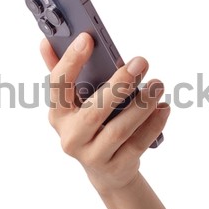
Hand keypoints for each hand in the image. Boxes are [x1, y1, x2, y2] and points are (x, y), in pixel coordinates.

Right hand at [40, 33, 169, 194]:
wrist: (107, 170)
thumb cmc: (91, 126)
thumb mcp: (75, 104)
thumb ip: (63, 74)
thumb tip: (46, 42)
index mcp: (58, 115)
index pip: (58, 86)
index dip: (71, 62)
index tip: (87, 38)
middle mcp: (70, 137)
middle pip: (94, 111)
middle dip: (119, 84)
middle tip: (141, 62)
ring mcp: (92, 156)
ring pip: (119, 130)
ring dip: (142, 105)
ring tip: (158, 84)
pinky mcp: (116, 167)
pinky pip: (137, 144)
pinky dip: (153, 124)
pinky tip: (163, 108)